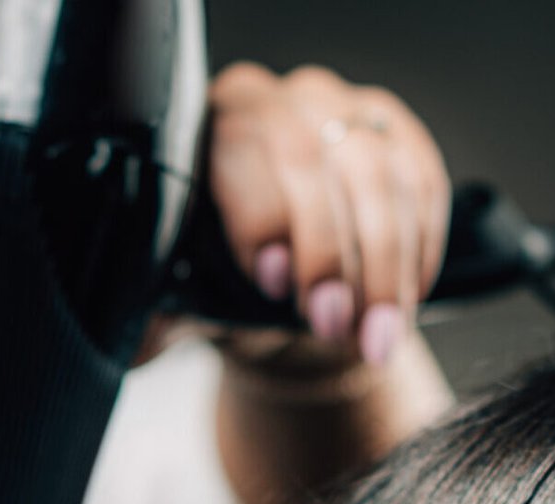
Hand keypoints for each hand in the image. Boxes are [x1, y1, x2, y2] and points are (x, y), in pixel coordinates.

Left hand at [139, 62, 450, 370]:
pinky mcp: (394, 136)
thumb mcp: (176, 301)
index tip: (274, 285)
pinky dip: (420, 249)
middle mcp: (277, 103)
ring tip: (377, 339)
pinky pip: (422, 184)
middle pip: (313, 159)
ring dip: (386, 268)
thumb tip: (133, 348)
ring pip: (378, 175)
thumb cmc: (219, 285)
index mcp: (210, 128)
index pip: (241, 152)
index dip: (263, 219)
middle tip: (334, 327)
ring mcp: (341, 112)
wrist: (269, 284)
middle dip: (330, 254)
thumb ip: (153, 319)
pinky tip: (407, 301)